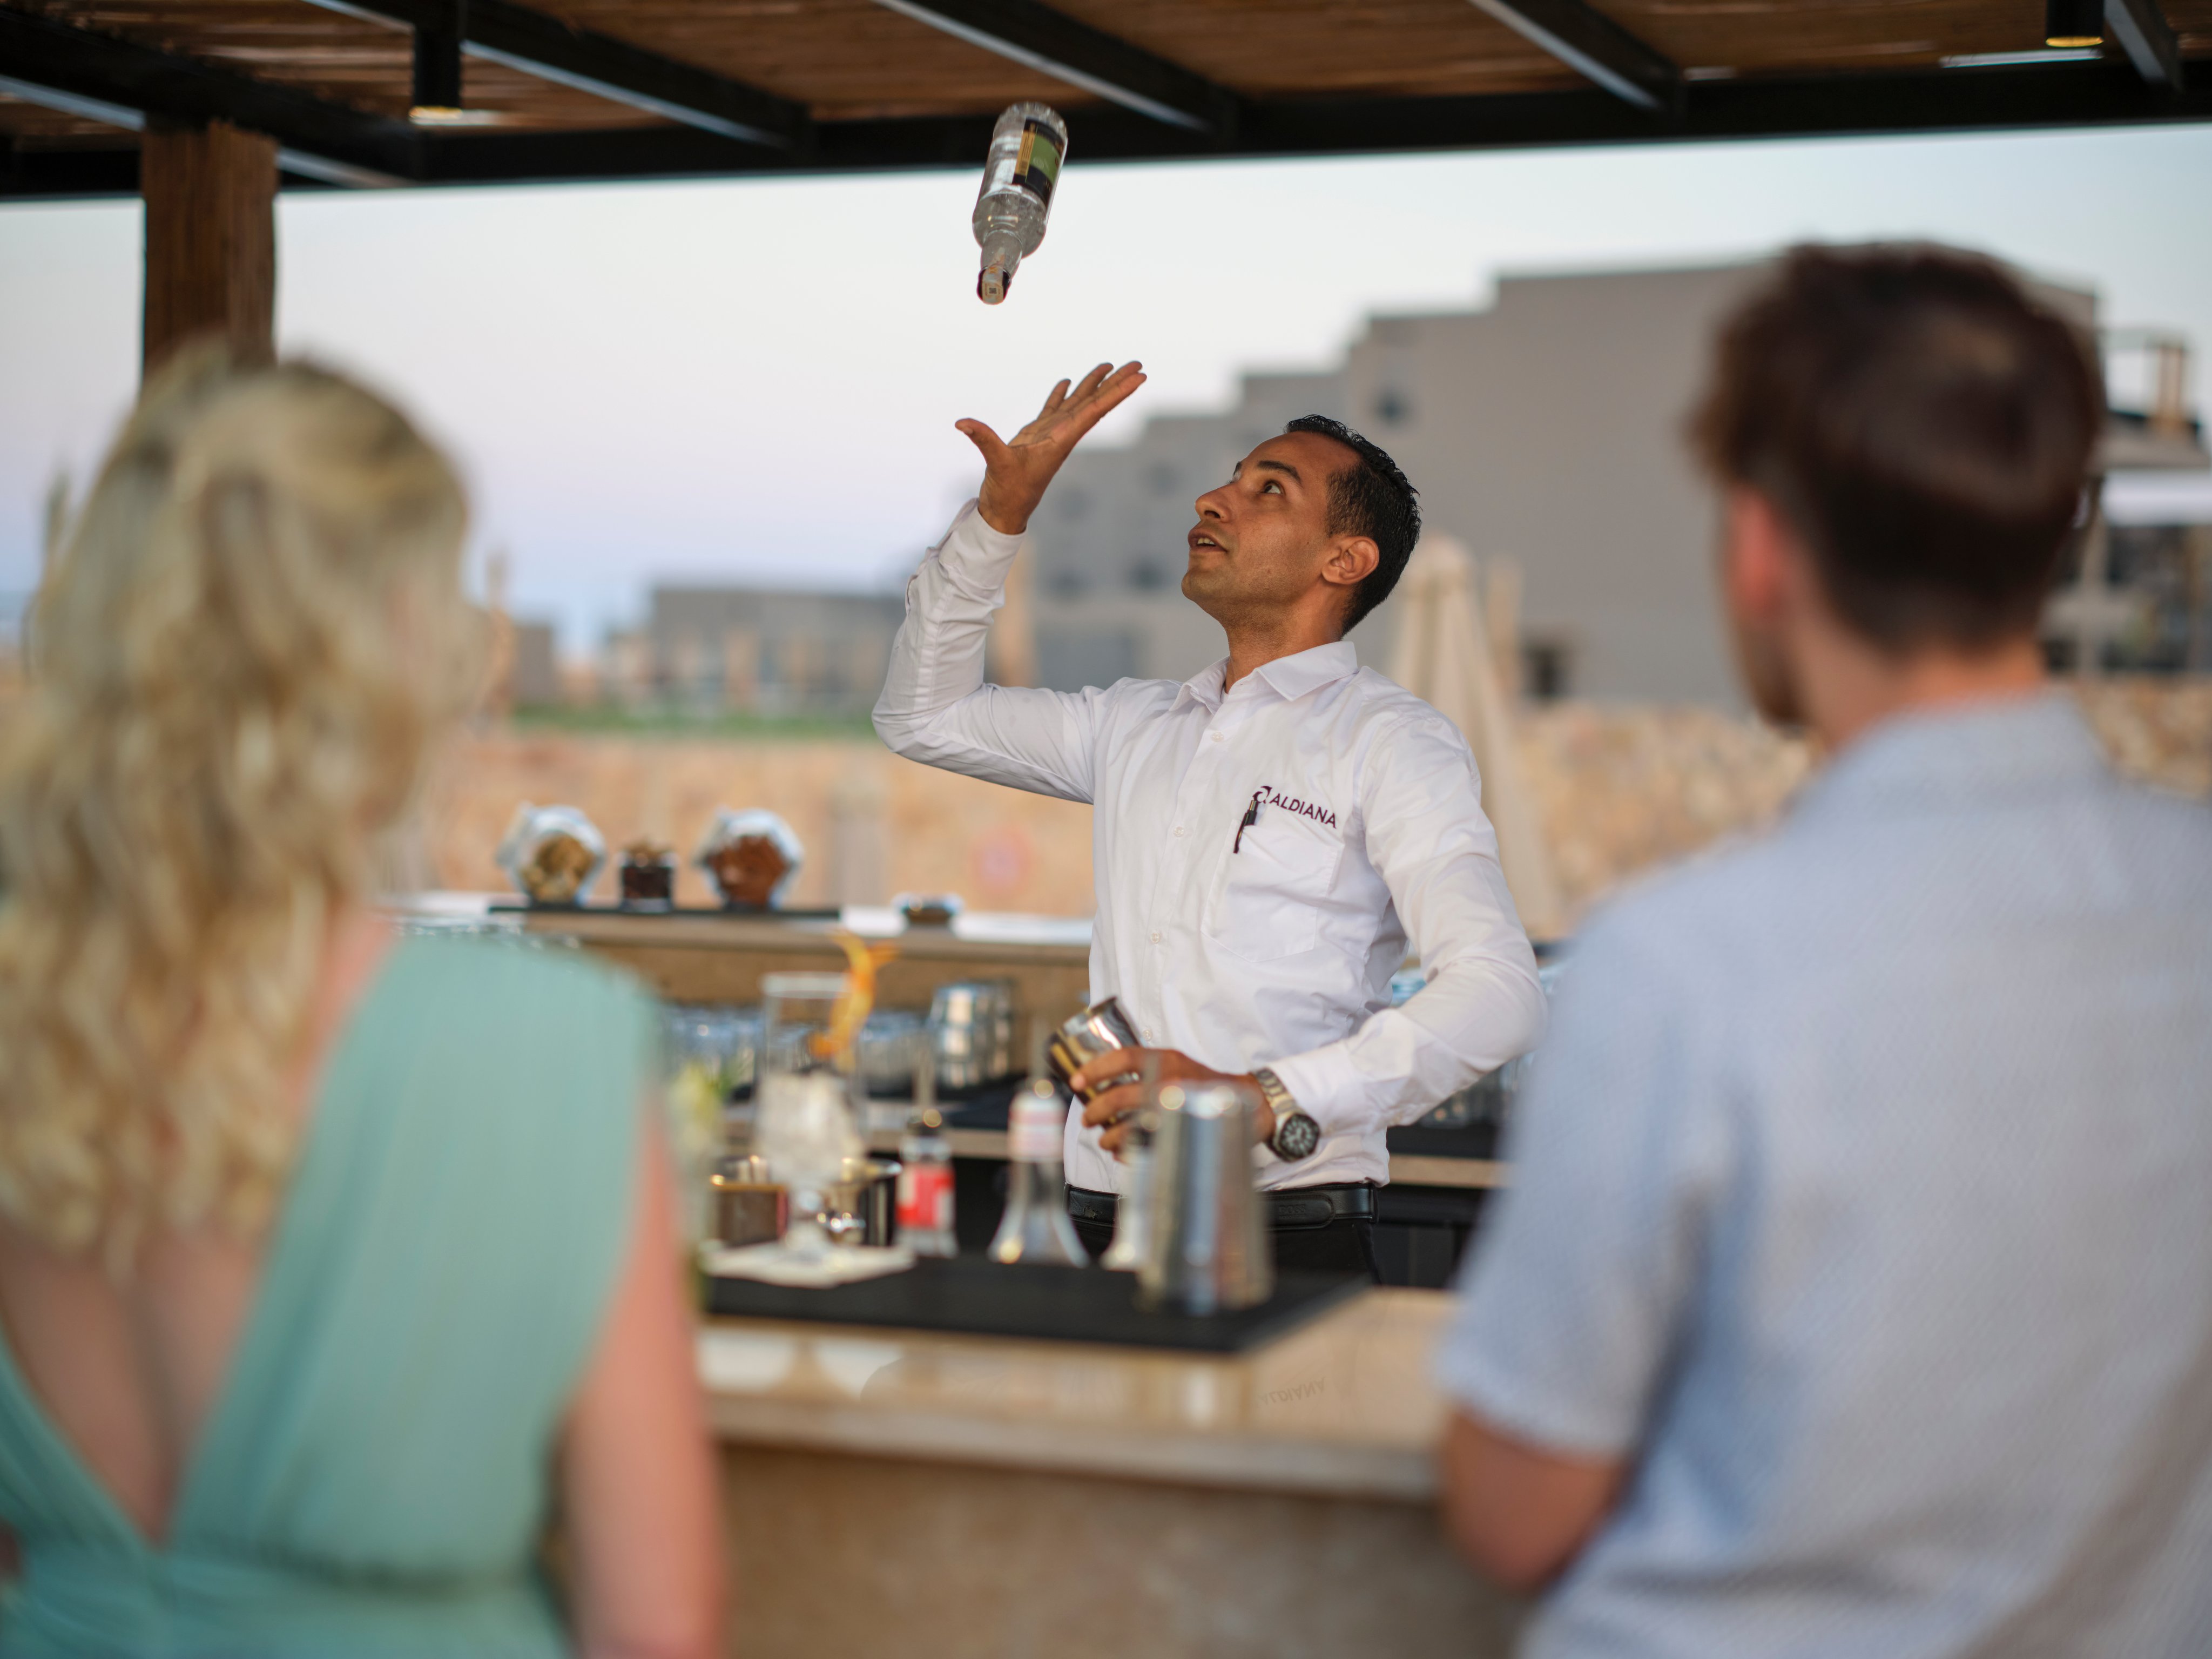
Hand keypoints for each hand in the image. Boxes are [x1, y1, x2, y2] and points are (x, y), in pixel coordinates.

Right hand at [957, 361, 1146, 535]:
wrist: (1004, 512)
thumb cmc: (1007, 493)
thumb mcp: (997, 465)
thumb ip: (984, 441)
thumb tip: (963, 423)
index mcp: (1062, 439)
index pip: (1095, 410)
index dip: (1117, 392)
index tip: (1139, 377)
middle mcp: (1062, 434)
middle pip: (1094, 403)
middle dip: (1116, 383)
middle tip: (1138, 364)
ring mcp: (1050, 435)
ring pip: (1077, 403)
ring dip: (1093, 385)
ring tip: (1110, 365)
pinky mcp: (1035, 437)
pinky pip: (1052, 410)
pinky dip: (1060, 395)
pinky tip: (1067, 383)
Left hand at [1066, 1046, 1275, 1156]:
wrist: (1250, 1103)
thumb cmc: (1204, 1084)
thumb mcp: (1177, 1065)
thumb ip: (1147, 1069)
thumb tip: (1105, 1085)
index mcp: (1167, 1059)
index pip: (1124, 1057)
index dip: (1096, 1069)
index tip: (1076, 1082)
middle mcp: (1170, 1080)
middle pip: (1120, 1097)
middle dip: (1095, 1111)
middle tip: (1088, 1120)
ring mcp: (1176, 1108)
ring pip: (1129, 1126)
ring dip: (1110, 1137)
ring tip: (1104, 1141)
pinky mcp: (1183, 1132)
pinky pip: (1146, 1146)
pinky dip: (1129, 1153)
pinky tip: (1124, 1154)